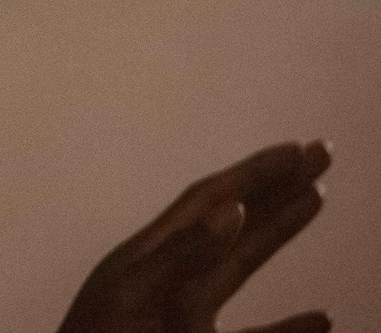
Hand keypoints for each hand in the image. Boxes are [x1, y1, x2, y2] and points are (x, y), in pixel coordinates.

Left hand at [58, 140, 331, 332]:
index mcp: (147, 258)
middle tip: (324, 152)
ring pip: (239, 266)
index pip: (209, 200)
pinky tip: (324, 319)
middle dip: (275, 185)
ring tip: (319, 198)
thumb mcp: (136, 296)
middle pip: (229, 220)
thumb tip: (234, 211)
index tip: (300, 146)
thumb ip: (184, 256)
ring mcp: (177, 316)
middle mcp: (165, 278)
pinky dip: (286, 327)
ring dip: (279, 232)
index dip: (254, 171)